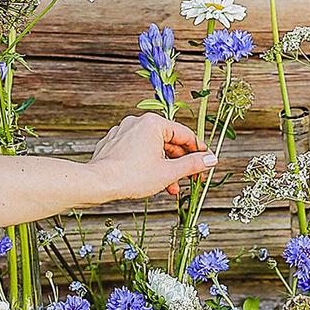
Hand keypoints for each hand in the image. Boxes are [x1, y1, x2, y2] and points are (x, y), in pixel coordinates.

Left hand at [85, 112, 215, 205]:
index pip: (184, 134)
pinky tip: (152, 180)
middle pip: (168, 141)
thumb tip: (210, 159)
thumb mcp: (169, 172)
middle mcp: (137, 122)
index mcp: (153, 123)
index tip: (206, 163)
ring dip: (165, 167)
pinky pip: (137, 151)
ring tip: (171, 187)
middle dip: (180, 163)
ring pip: (153, 148)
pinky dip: (148, 164)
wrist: (99, 183)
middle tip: (191, 179)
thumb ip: (192, 164)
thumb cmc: (131, 176)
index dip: (198, 151)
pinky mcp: (114, 143)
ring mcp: (124, 132)